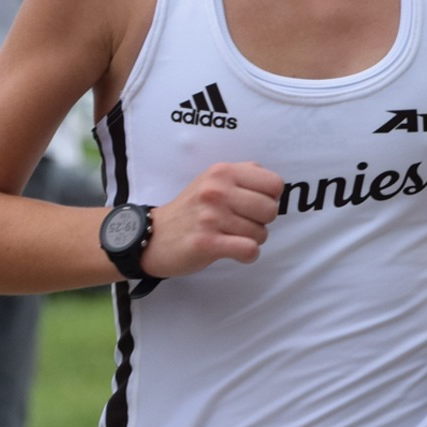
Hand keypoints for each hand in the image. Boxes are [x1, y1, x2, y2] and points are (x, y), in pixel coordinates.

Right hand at [140, 162, 283, 277]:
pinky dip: (248, 255)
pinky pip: (249, 250)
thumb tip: (273, 184)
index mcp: (222, 172)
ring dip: (252, 240)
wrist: (153, 235)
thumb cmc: (191, 210)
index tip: (254, 206)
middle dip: (262, 222)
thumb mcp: (212, 179)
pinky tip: (235, 252)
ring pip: (261, 233)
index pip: (274, 183)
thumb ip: (242, 175)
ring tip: (233, 237)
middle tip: (243, 224)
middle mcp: (217, 190)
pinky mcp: (207, 242)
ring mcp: (211, 216)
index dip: (270, 198)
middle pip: (270, 210)